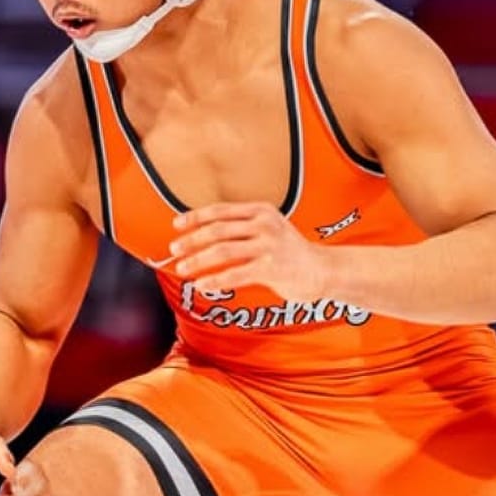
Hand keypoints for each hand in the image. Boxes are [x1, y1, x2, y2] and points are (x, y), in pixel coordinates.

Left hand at [167, 203, 329, 299]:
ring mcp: (269, 246)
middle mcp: (265, 224)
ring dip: (198, 260)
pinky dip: (214, 280)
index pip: (220, 210)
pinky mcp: (271, 268)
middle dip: (192, 240)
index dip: (195, 217)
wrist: (322, 270)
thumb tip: (202, 234)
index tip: (177, 225)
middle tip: (174, 249)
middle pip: (218, 230)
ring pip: (223, 251)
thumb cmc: (289, 252)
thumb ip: (242, 227)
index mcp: (261, 210)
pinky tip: (201, 285)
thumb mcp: (269, 228)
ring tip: (182, 269)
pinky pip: (235, 274)